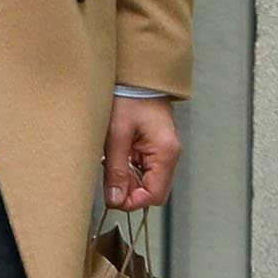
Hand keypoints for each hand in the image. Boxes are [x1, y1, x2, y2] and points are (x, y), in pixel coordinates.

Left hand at [103, 96, 180, 211]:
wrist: (134, 76)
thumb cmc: (128, 97)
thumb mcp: (117, 135)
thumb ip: (116, 169)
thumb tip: (116, 199)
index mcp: (165, 152)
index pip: (155, 195)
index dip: (133, 202)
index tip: (113, 199)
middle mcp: (169, 153)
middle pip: (152, 190)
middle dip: (129, 191)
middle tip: (107, 181)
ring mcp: (163, 150)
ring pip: (146, 180)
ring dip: (127, 179)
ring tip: (109, 164)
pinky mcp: (154, 146)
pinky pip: (143, 167)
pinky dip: (128, 168)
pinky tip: (115, 157)